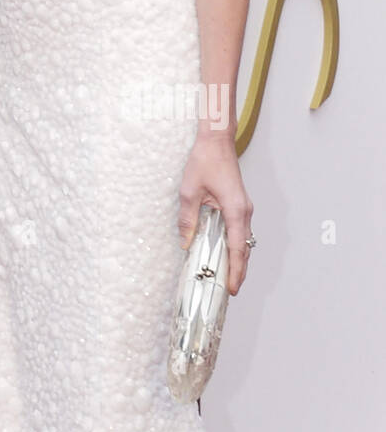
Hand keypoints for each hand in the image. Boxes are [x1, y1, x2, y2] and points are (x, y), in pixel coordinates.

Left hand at [178, 134, 253, 294]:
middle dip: (238, 271)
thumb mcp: (189, 191)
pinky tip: (223, 252)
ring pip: (244, 240)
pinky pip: (239, 230)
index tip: (232, 288)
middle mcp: (244, 211)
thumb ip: (188, 219)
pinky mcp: (239, 204)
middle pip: (245, 248)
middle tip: (229, 290)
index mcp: (235, 210)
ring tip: (225, 277)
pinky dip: (234, 245)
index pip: (237, 248)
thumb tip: (185, 241)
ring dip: (237, 258)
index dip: (236, 271)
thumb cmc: (205, 160)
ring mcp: (244, 208)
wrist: (217, 140)